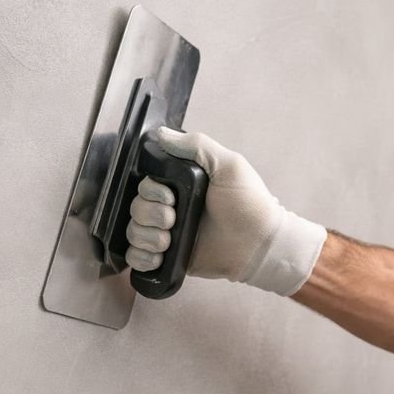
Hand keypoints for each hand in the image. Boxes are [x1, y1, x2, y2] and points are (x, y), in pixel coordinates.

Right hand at [125, 127, 326, 295]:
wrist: (260, 245)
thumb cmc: (250, 204)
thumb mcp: (229, 165)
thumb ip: (197, 145)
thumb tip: (161, 134)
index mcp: (181, 185)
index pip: (144, 184)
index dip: (151, 191)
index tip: (171, 197)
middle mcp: (171, 208)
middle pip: (136, 208)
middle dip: (151, 215)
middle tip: (173, 219)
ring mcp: (169, 234)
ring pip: (133, 232)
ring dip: (147, 237)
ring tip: (169, 241)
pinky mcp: (170, 259)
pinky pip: (137, 259)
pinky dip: (142, 258)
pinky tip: (160, 256)